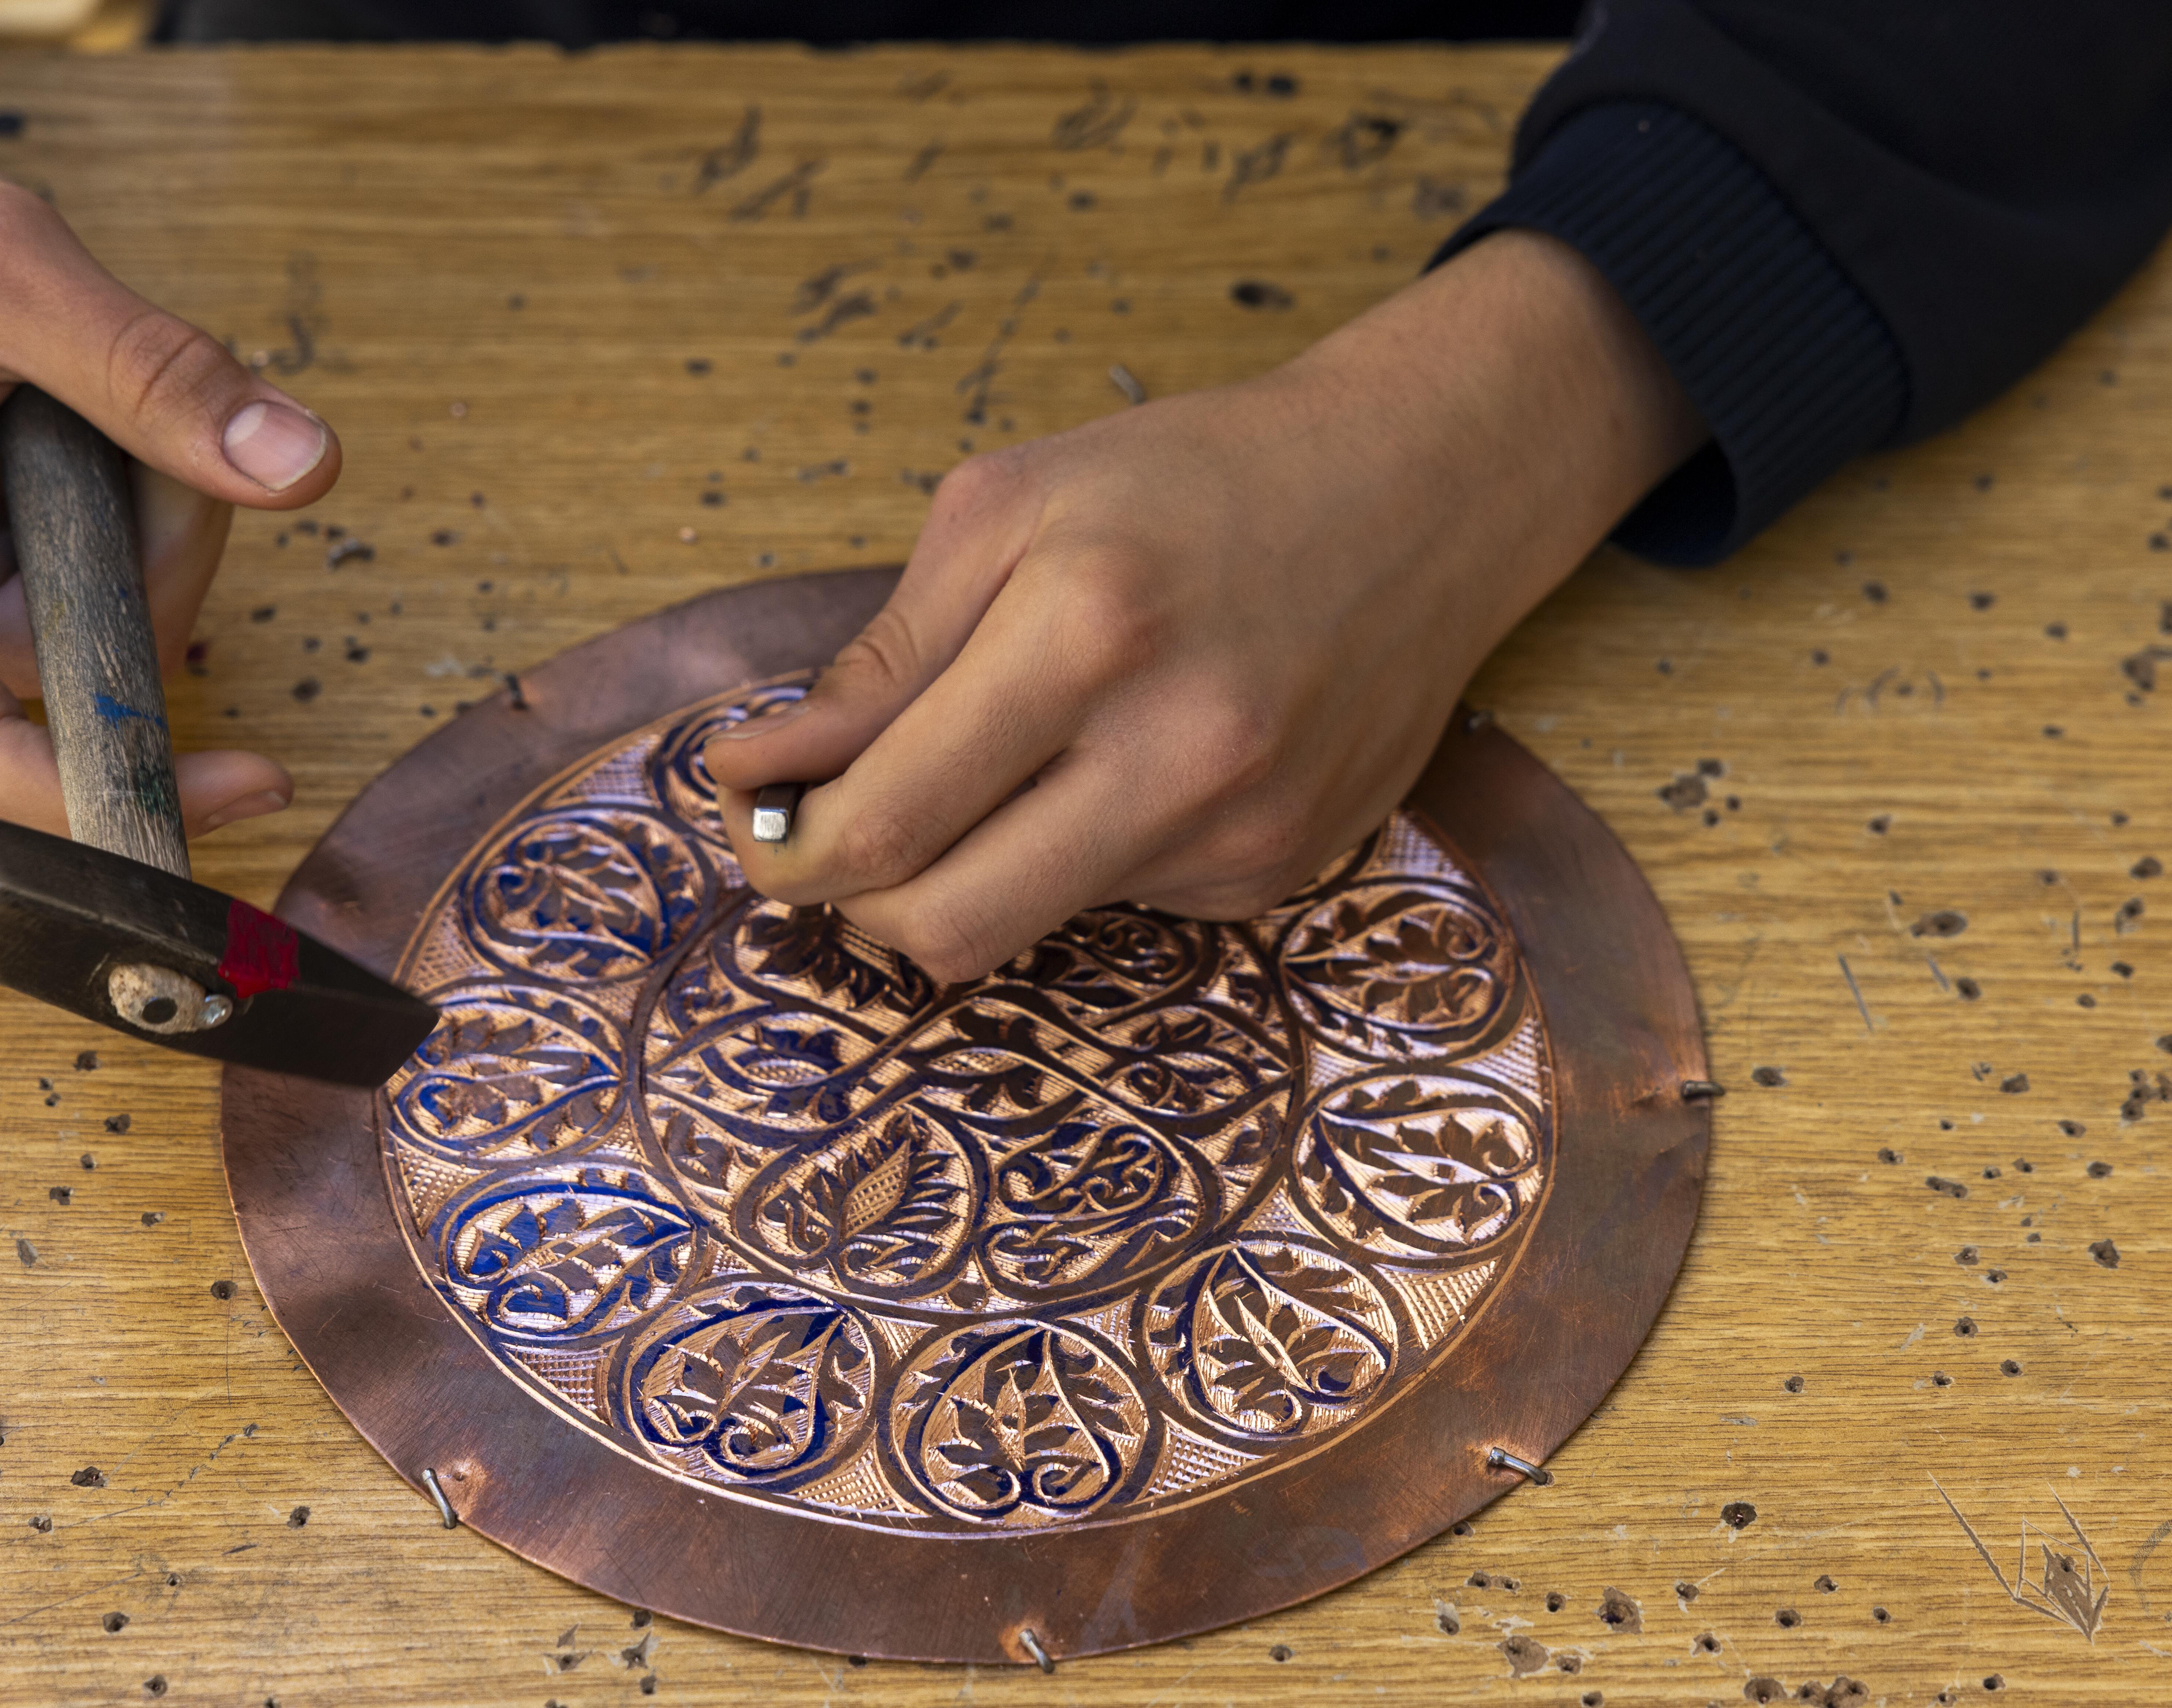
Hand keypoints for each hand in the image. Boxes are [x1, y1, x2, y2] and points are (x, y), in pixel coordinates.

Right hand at [0, 74, 341, 836]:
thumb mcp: (0, 265)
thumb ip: (152, 373)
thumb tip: (300, 463)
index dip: (130, 798)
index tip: (258, 782)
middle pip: (73, 670)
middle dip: (144, 549)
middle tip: (120, 416)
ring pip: (74, 630)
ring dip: (118, 521)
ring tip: (56, 402)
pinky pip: (41, 597)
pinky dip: (78, 520)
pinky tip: (30, 438)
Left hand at [707, 229, 1702, 979]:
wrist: (1414, 496)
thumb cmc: (1194, 481)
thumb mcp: (1009, 509)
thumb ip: (881, 657)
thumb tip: (758, 771)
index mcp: (1087, 631)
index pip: (889, 820)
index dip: (788, 844)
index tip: (757, 819)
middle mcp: (1177, 752)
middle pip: (947, 928)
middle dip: (856, 900)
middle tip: (836, 837)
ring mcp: (1241, 830)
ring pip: (1029, 924)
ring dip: (973, 867)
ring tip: (1011, 757)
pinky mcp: (1280, 872)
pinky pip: (1123, 904)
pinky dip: (1081, 851)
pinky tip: (1129, 760)